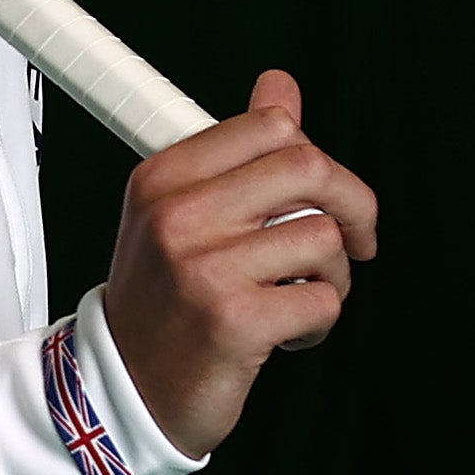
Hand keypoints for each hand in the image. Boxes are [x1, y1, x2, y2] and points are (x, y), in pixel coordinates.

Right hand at [102, 69, 380, 460]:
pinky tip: (286, 330)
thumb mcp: (178, 214)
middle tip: (351, 238)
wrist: (123, 387)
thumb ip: (235, 152)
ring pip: (323, 238)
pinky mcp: (234, 320)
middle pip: (308, 168)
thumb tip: (280, 87)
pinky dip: (318, 321)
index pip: (269, 125)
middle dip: (350, 206)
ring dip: (331, 276)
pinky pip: (323, 300)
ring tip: (297, 295)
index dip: (315, 156)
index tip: (322, 192)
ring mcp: (204, 268)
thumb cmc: (159, 303)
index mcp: (163, 180)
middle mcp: (178, 216)